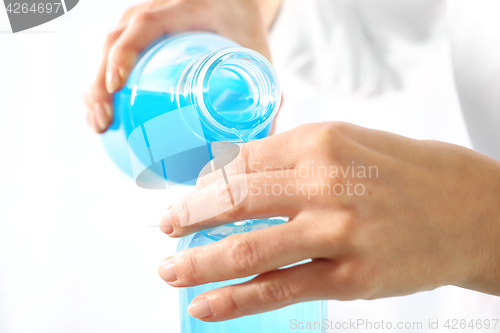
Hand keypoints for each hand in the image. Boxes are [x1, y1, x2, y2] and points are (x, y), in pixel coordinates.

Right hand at [85, 0, 281, 132]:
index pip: (143, 24)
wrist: (236, 5)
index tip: (116, 86)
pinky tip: (104, 111)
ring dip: (95, 86)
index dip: (124, 53)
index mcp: (185, 8)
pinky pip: (114, 55)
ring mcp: (144, 21)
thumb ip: (263, 90)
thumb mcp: (257, 54)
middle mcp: (156, 11)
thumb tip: (262, 140)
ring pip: (107, 48)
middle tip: (102, 122)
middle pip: (114, 40)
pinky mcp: (141, 36)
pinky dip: (104, 82)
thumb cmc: (246, 29)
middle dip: (99, 82)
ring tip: (98, 124)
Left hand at [158, 122, 499, 320]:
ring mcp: (338, 233)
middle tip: (166, 228)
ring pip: (248, 250)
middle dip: (189, 218)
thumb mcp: (345, 142)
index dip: (206, 183)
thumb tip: (233, 173)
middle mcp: (325, 184)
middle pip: (235, 202)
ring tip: (170, 270)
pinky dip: (235, 301)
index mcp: (319, 142)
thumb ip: (290, 156)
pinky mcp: (351, 278)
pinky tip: (205, 305)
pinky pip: (279, 289)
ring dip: (199, 263)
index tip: (190, 196)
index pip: (242, 162)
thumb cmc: (401, 171)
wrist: (466, 208)